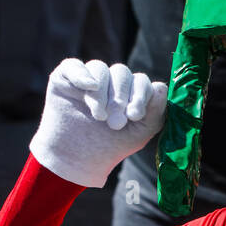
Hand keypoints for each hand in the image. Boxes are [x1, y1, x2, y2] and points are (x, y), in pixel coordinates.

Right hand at [29, 59, 167, 187]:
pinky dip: (82, 75)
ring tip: (99, 116)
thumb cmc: (110, 146)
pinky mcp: (65, 77)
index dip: (140, 94)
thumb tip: (161, 87)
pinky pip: (74, 66)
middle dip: (120, 97)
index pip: (140, 81)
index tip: (134, 115)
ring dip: (101, 92)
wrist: (76, 160)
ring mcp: (88, 77)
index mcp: (130, 91)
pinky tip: (89, 87)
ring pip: (99, 68)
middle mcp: (110, 81)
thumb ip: (155, 112)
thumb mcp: (139, 133)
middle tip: (115, 123)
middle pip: (121, 72)